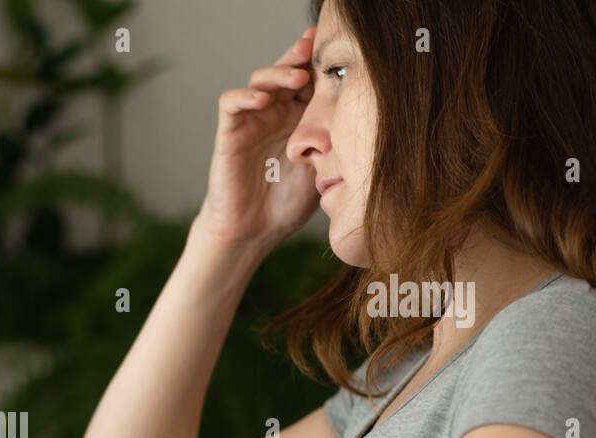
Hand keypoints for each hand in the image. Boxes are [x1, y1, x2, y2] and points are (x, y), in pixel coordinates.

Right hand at [195, 27, 319, 247]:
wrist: (255, 231)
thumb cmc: (288, 204)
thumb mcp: (323, 168)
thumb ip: (335, 141)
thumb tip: (365, 116)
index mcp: (301, 118)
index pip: (310, 79)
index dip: (320, 62)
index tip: (338, 50)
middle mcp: (276, 114)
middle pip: (285, 71)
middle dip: (299, 57)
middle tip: (313, 48)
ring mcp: (252, 121)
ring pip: (259, 80)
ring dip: (277, 73)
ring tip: (296, 78)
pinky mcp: (230, 133)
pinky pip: (230, 103)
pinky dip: (244, 96)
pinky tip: (263, 100)